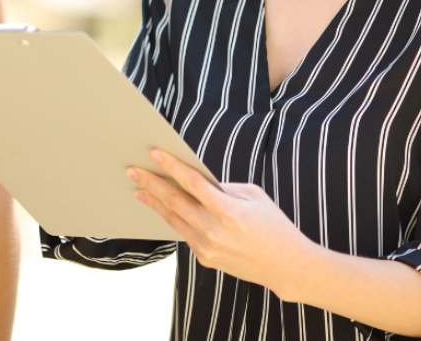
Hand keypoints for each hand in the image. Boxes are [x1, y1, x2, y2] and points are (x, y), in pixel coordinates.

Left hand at [130, 149, 315, 297]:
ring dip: (155, 203)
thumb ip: (223, 188)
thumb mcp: (254, 196)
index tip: (154, 153)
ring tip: (139, 190)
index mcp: (229, 211)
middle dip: (152, 184)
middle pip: (175, 202)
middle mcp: (214, 230)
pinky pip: (185, 233)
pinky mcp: (206, 258)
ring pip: (174, 220)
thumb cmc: (274, 225)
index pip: (192, 183)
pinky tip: (162, 209)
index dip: (172, 167)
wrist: (287, 266)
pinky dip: (173, 219)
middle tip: (134, 171)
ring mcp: (208, 247)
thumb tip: (196, 181)